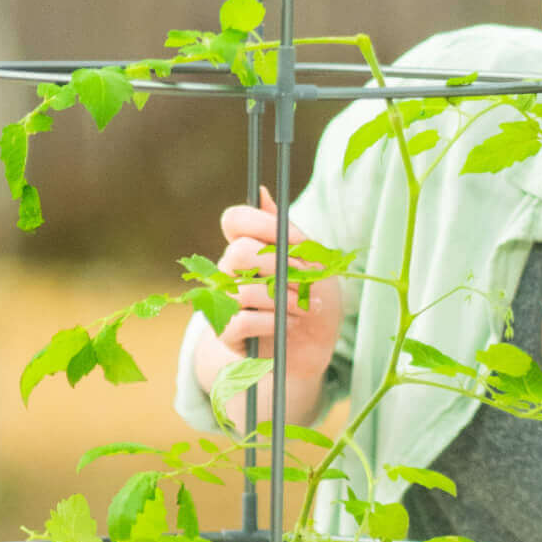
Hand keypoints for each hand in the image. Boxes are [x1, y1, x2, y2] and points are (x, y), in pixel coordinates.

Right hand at [212, 185, 341, 399]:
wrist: (315, 348)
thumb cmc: (316, 300)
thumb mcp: (315, 264)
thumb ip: (289, 232)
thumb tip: (264, 192)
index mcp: (249, 246)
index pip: (235, 220)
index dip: (261, 224)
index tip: (293, 239)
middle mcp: (230, 270)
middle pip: (239, 252)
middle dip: (279, 267)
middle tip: (305, 281)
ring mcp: (225, 301)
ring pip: (244, 289)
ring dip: (284, 300)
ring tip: (305, 309)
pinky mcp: (226, 332)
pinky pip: (241, 320)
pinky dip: (272, 323)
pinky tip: (289, 326)